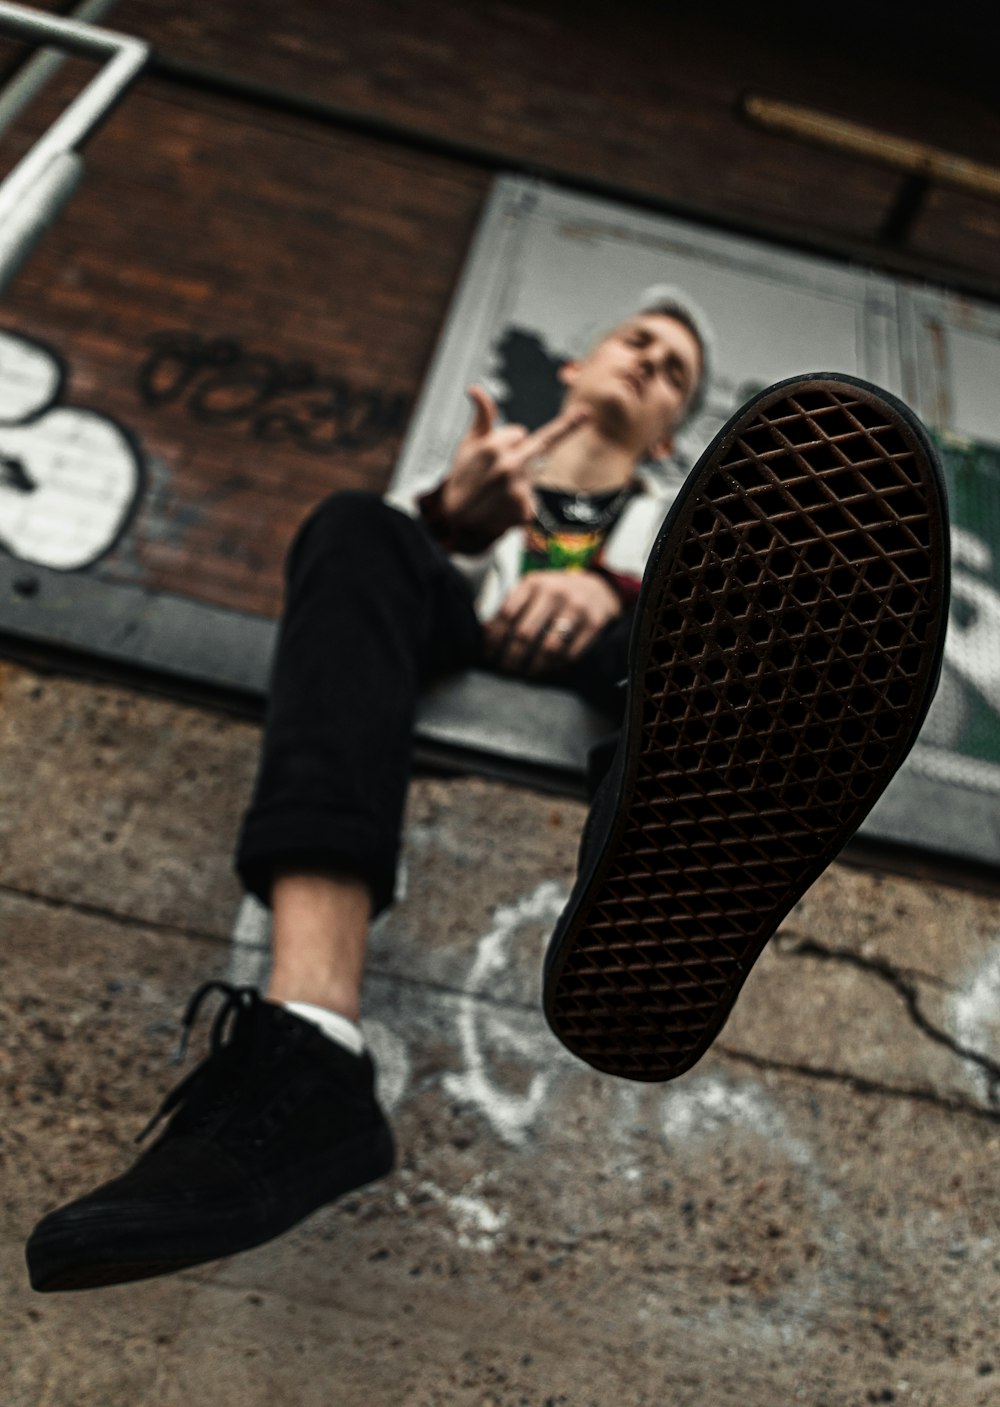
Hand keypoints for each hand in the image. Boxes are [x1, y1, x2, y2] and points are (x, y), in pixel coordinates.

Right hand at [439, 387, 589, 549]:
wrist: (454, 521)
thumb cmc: (462, 479)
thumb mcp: (467, 446)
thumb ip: (481, 417)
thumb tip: (474, 388)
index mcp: (494, 446)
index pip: (520, 433)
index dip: (509, 441)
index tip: (516, 440)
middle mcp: (509, 466)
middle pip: (542, 444)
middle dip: (564, 429)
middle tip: (586, 413)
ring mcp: (518, 490)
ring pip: (533, 474)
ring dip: (522, 479)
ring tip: (497, 492)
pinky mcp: (526, 511)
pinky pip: (533, 499)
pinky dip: (522, 502)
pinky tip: (503, 507)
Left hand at [484, 570, 621, 677]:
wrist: (599, 588)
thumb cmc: (556, 593)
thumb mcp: (533, 589)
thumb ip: (512, 605)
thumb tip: (484, 632)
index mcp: (533, 583)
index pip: (506, 614)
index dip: (494, 638)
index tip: (488, 655)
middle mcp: (554, 593)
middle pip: (525, 634)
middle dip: (511, 658)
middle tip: (505, 671)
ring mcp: (576, 608)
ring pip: (549, 647)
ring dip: (534, 666)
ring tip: (527, 674)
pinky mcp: (594, 623)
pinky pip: (571, 653)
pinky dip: (557, 666)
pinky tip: (549, 669)